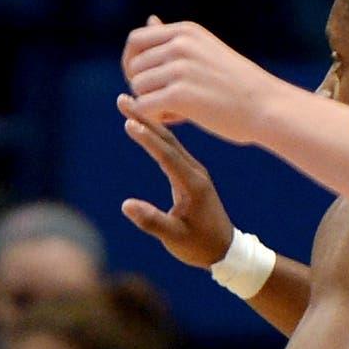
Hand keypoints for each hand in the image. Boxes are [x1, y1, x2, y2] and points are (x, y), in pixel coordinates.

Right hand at [117, 110, 233, 265]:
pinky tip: (146, 125)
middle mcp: (195, 172)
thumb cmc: (200, 246)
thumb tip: (126, 205)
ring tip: (129, 106)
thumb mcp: (174, 238)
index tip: (129, 121)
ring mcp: (194, 171)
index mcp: (192, 184)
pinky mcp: (191, 174)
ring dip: (149, 122)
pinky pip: (172, 147)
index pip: (166, 155)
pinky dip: (157, 133)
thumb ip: (152, 222)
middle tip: (122, 100)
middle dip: (144, 118)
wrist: (226, 249)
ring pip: (169, 140)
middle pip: (167, 139)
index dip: (147, 138)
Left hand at [119, 16, 292, 146]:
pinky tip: (178, 119)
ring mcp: (179, 69)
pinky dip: (155, 118)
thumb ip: (174, 40)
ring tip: (178, 110)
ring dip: (152, 103)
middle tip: (168, 101)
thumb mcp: (204, 50)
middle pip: (134, 68)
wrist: (267, 107)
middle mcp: (180, 45)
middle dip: (145, 87)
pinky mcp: (179, 95)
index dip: (133, 63)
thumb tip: (150, 19)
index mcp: (185, 31)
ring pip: (137, 89)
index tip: (148, 81)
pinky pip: (144, 107)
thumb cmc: (236, 83)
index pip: (135, 41)